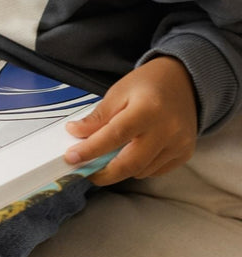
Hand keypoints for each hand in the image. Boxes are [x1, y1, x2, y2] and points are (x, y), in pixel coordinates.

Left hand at [63, 56, 197, 184]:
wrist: (184, 82)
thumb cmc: (147, 85)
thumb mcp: (118, 92)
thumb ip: (98, 116)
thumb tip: (75, 133)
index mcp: (148, 109)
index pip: (115, 135)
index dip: (91, 149)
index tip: (71, 157)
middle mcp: (167, 130)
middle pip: (131, 163)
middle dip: (104, 173)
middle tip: (85, 172)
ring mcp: (179, 144)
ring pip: (142, 170)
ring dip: (121, 169)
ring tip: (108, 157)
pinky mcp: (185, 154)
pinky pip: (155, 171)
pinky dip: (138, 168)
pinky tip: (132, 153)